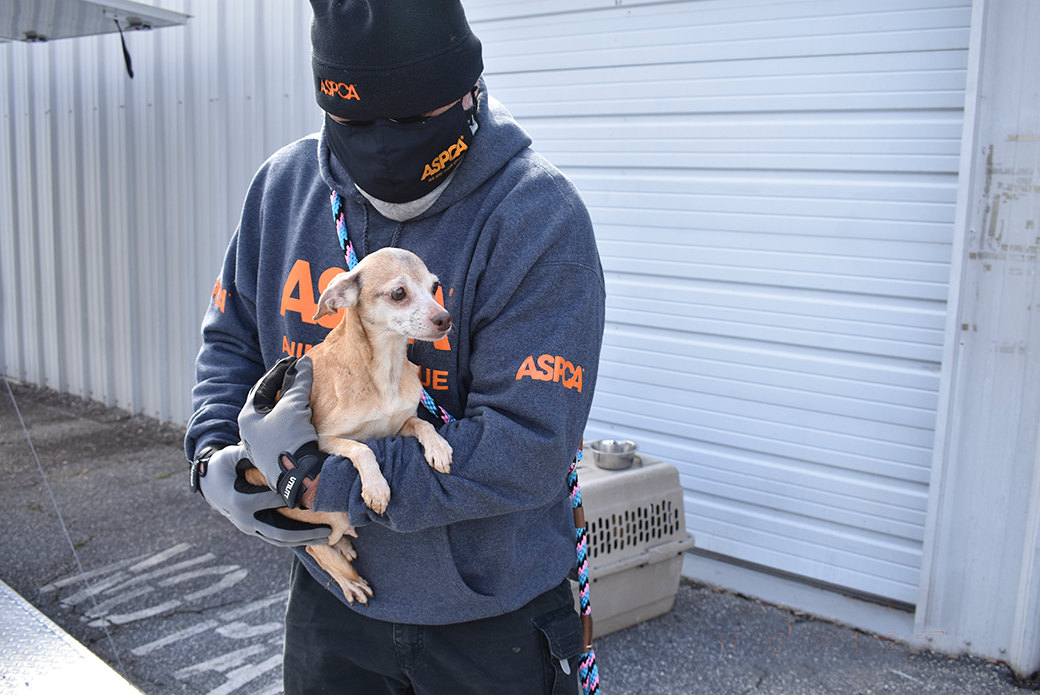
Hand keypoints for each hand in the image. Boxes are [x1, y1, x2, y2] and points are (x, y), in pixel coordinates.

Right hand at [194, 444, 330, 546]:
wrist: (208, 483)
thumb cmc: (223, 465)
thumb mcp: (235, 456)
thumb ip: (254, 454)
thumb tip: (279, 448)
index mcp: (241, 501)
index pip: (275, 501)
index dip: (297, 497)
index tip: (319, 495)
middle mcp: (245, 520)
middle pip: (281, 531)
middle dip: (306, 533)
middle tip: (329, 532)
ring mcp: (249, 528)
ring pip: (280, 539)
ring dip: (304, 540)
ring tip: (327, 538)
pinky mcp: (254, 530)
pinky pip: (276, 538)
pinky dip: (295, 539)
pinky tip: (313, 538)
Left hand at [238, 356, 327, 508]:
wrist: (301, 477)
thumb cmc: (290, 440)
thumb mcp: (293, 406)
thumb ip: (298, 382)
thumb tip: (304, 363)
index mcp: (248, 417)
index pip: (264, 385)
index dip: (281, 371)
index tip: (295, 361)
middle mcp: (251, 430)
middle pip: (268, 400)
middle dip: (284, 386)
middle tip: (299, 374)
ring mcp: (262, 443)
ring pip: (275, 414)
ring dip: (289, 401)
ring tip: (304, 391)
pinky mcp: (275, 452)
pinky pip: (282, 427)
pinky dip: (293, 416)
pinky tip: (305, 413)